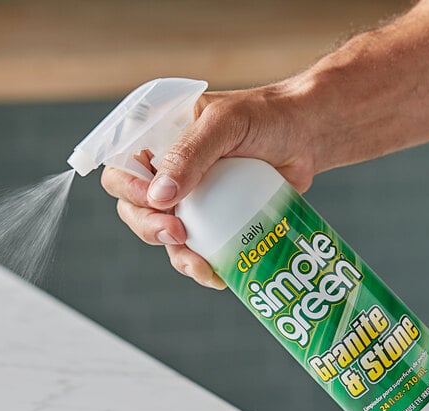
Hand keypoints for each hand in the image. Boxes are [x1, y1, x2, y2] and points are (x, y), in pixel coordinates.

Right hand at [101, 78, 316, 288]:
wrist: (306, 137)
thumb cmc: (266, 118)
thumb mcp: (224, 124)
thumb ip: (189, 153)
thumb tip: (159, 196)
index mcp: (159, 139)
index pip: (122, 166)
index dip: (126, 188)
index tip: (152, 201)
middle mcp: (167, 172)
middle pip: (134, 207)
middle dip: (149, 227)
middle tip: (177, 233)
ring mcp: (191, 200)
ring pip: (163, 235)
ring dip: (175, 254)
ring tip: (199, 264)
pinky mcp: (214, 222)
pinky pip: (196, 250)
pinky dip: (201, 266)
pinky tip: (215, 274)